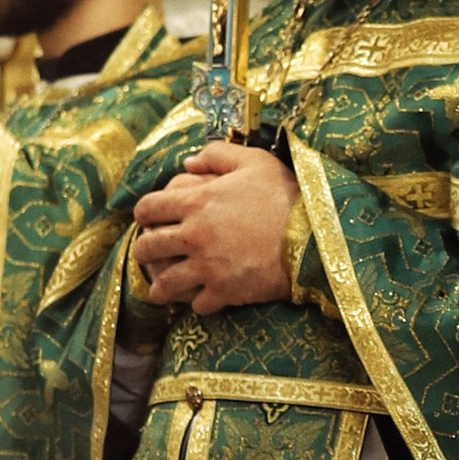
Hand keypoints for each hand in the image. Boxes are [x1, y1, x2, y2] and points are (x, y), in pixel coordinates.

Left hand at [131, 143, 297, 311]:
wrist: (314, 236)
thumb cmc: (286, 195)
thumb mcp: (255, 161)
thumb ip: (217, 155)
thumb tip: (188, 162)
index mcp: (196, 201)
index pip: (148, 208)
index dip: (144, 214)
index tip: (150, 220)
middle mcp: (193, 235)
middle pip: (147, 247)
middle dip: (144, 251)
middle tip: (150, 254)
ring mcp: (207, 267)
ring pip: (165, 284)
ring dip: (160, 288)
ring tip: (162, 291)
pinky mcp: (225, 292)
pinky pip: (198, 304)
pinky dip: (198, 303)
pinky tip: (203, 299)